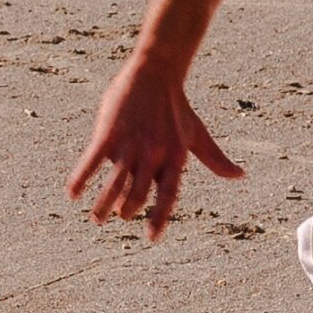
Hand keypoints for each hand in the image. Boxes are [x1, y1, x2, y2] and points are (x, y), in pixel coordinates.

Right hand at [67, 58, 243, 239]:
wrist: (156, 74)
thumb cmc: (177, 108)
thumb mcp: (198, 135)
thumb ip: (216, 160)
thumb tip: (241, 176)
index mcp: (174, 159)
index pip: (168, 196)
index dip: (160, 217)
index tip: (151, 238)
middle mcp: (152, 156)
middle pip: (137, 194)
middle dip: (128, 210)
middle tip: (120, 217)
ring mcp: (129, 145)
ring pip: (114, 184)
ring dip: (104, 205)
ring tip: (97, 220)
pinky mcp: (108, 133)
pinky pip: (92, 161)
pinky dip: (81, 178)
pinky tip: (71, 194)